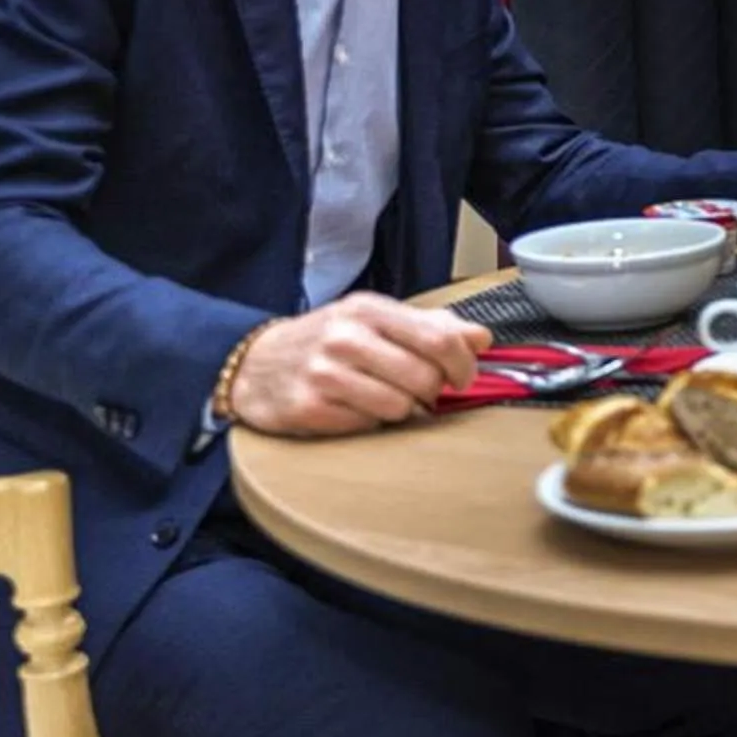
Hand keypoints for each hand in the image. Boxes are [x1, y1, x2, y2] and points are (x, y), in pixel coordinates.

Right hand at [226, 294, 491, 435]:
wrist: (254, 365)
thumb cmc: (326, 343)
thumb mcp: (374, 321)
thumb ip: (430, 327)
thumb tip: (481, 338)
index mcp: (368, 310)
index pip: (438, 338)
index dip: (463, 364)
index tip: (463, 377)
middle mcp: (345, 337)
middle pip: (424, 377)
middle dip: (432, 391)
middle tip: (421, 391)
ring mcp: (324, 373)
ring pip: (400, 406)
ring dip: (401, 409)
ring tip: (382, 397)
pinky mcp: (309, 408)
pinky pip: (367, 425)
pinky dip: (369, 421)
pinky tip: (352, 408)